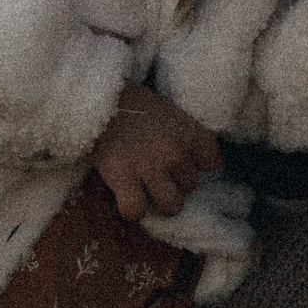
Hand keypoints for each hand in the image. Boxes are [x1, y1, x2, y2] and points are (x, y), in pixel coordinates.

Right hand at [90, 82, 219, 219]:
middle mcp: (176, 152)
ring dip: (159, 200)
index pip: (211, 162)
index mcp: (188, 131)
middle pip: (190, 185)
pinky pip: (136, 211)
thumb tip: (186, 156)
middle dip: (174, 180)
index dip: (196, 163)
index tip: (181, 158)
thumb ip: (180, 132)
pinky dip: (131, 209)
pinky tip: (125, 197)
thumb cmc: (130, 101)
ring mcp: (151, 168)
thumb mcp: (165, 110)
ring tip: (145, 189)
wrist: (95, 96)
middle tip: (154, 169)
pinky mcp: (124, 179)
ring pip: (172, 206)